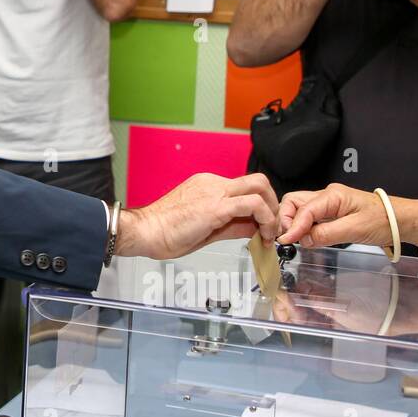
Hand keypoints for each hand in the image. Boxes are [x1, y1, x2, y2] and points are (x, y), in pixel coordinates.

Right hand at [121, 172, 279, 260]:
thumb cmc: (164, 231)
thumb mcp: (205, 228)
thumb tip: (252, 229)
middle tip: (272, 226)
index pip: (245, 189)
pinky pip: (253, 204)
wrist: (145, 231)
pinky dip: (266, 219)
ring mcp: (215, 192)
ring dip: (272, 212)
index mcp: (207, 186)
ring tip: (269, 233)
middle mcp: (213, 183)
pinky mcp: (216, 206)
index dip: (260, 207)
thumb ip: (231, 225)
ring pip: (260, 186)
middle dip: (273, 203)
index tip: (262, 226)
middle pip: (258, 181)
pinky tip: (262, 235)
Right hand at [277, 183, 391, 250]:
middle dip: (286, 219)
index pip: (302, 209)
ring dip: (294, 223)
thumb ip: (326, 234)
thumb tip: (304, 240)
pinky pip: (309, 217)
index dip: (292, 226)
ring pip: (298, 209)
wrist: (401, 220)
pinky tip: (308, 237)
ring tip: (298, 239)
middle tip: (289, 238)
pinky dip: (303, 227)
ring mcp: (327, 203)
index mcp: (332, 195)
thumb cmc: (383, 221)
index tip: (286, 241)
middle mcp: (326, 195)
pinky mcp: (330, 212)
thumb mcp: (354, 230)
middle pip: (293, 202)